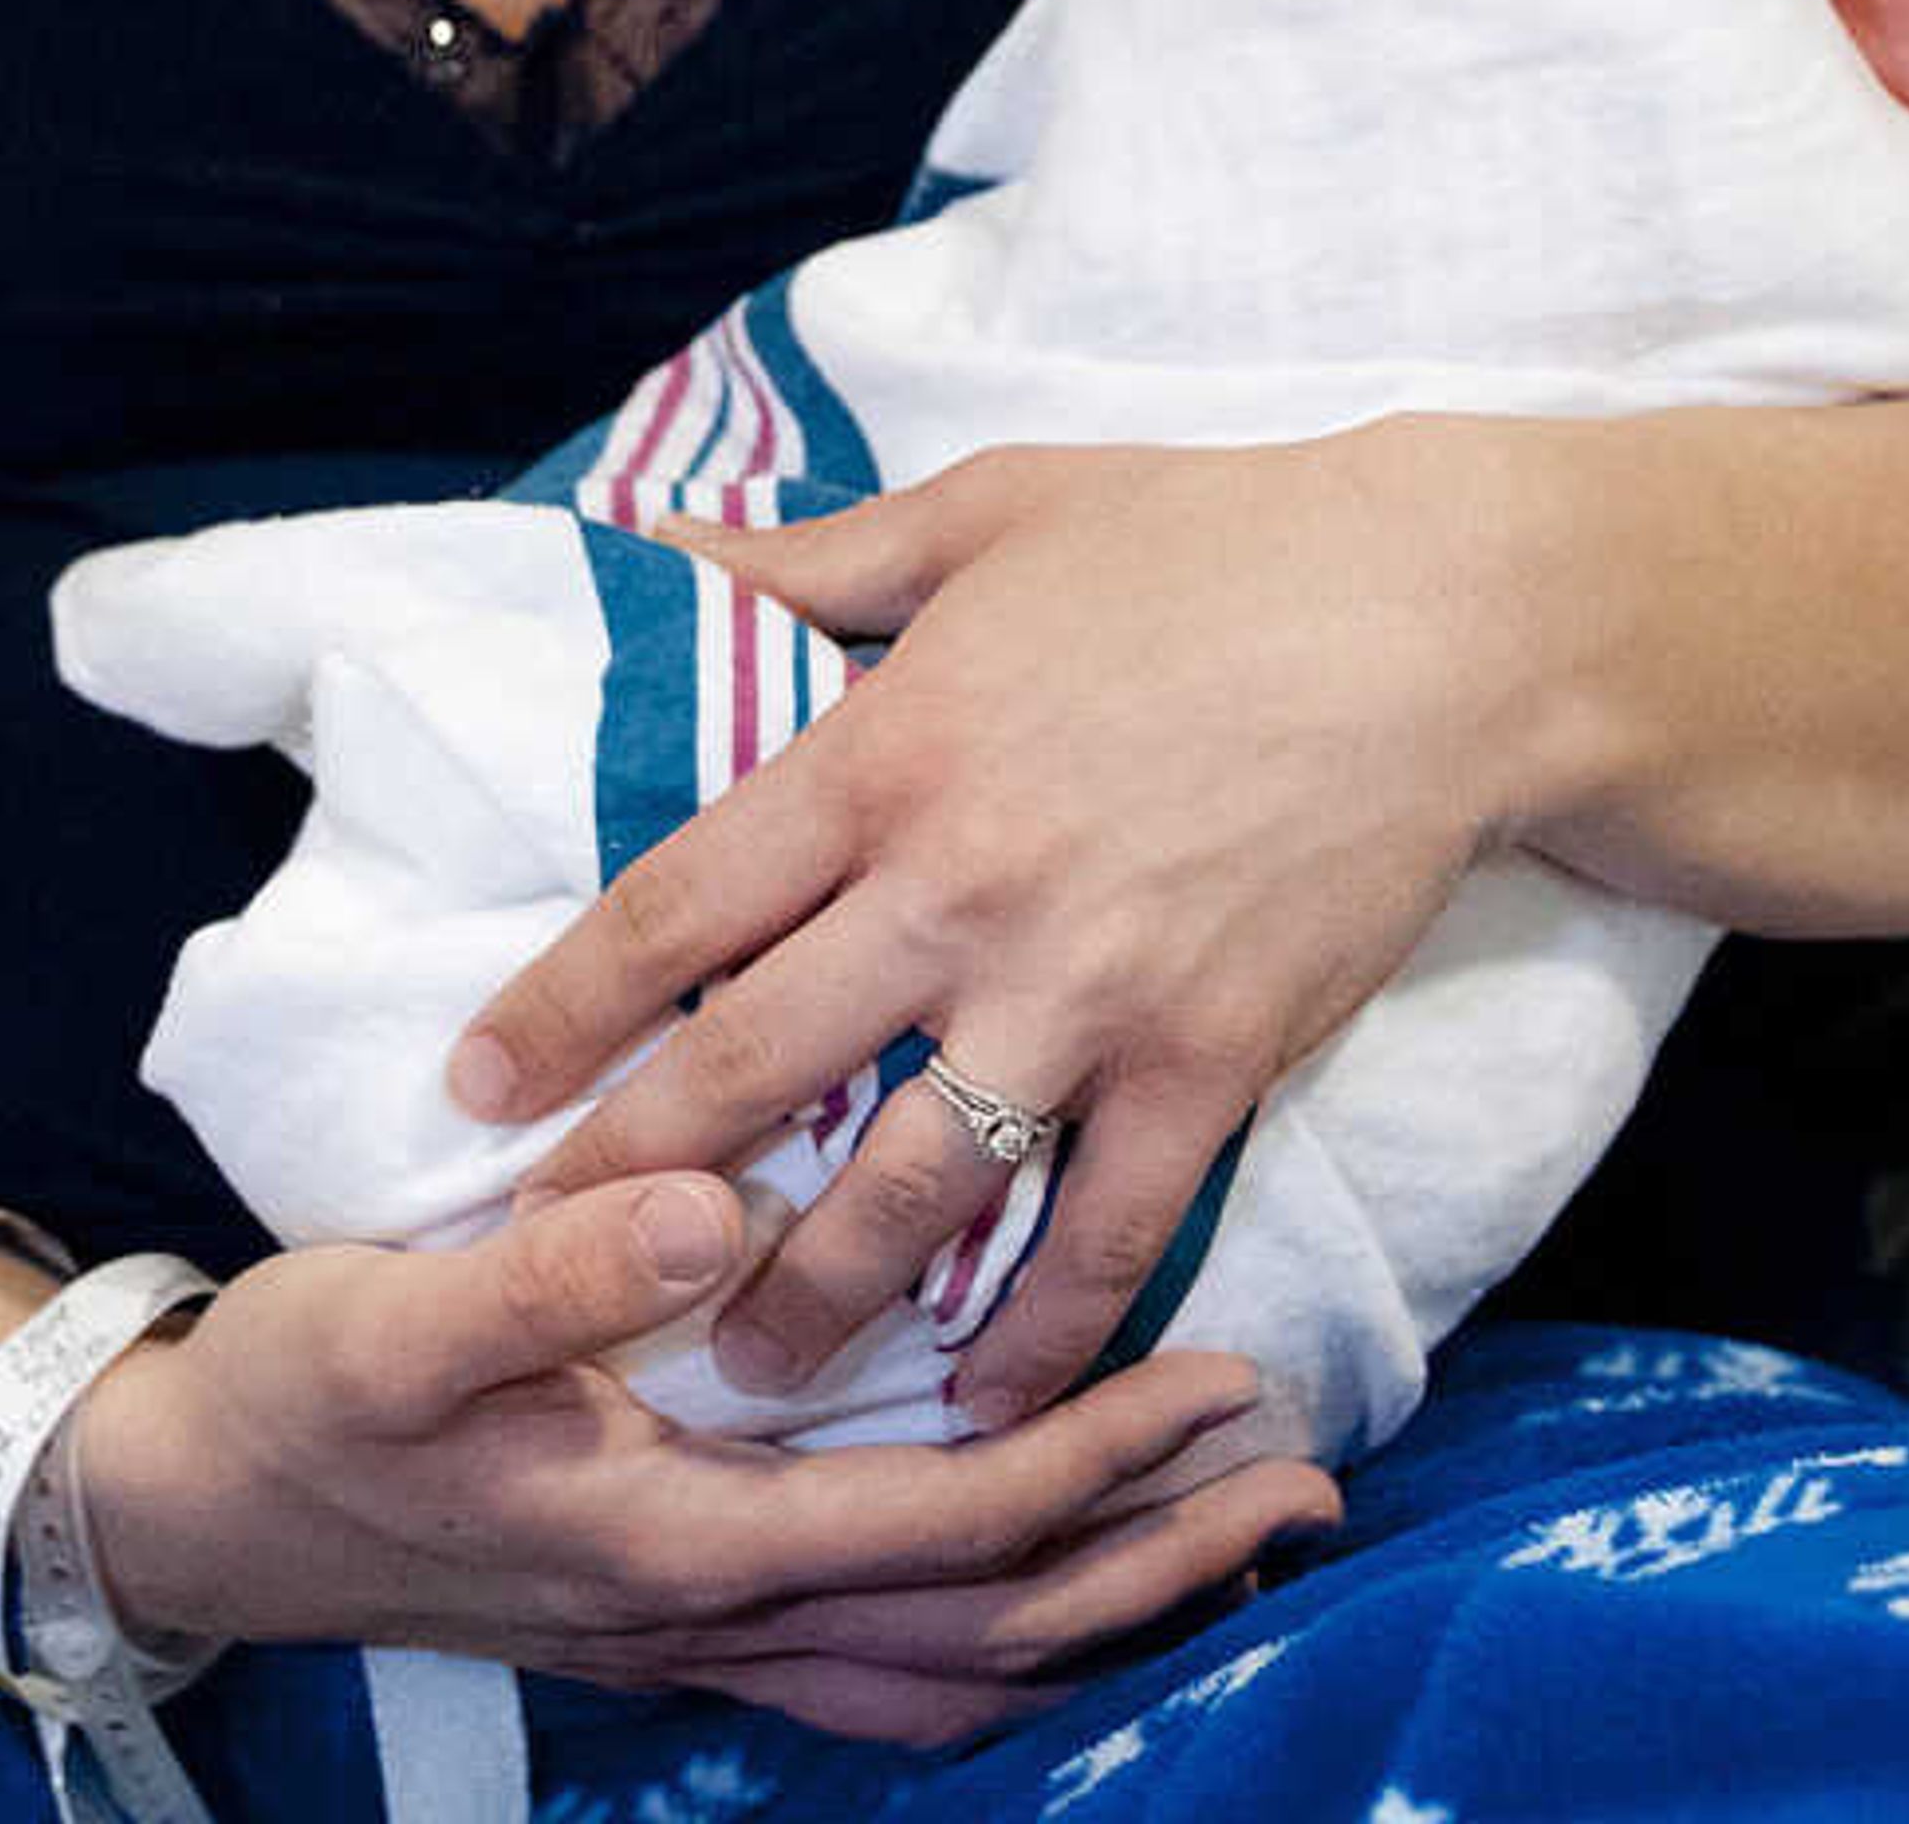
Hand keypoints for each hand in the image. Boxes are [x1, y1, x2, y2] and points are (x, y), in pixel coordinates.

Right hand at [77, 1172, 1338, 1744]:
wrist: (203, 1511)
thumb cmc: (307, 1400)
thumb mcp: (400, 1322)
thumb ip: (555, 1273)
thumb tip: (715, 1215)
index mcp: (677, 1539)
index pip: (945, 1523)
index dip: (1093, 1466)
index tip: (1221, 1390)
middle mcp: (715, 1613)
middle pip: (988, 1625)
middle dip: (1154, 1558)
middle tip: (1303, 1480)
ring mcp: (702, 1631)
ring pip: (953, 1663)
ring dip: (1100, 1607)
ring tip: (1226, 1531)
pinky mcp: (681, 1604)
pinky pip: (888, 1651)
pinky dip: (998, 1622)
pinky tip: (1049, 1569)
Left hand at [454, 432, 1508, 1425]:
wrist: (1432, 617)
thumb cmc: (1199, 537)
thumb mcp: (982, 509)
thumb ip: (811, 557)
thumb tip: (663, 551)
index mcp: (887, 752)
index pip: (677, 908)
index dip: (562, 1009)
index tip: (475, 1090)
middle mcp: (961, 891)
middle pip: (756, 1072)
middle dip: (636, 1182)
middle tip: (554, 1264)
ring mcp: (1088, 993)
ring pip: (906, 1190)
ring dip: (810, 1297)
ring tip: (738, 1373)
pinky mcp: (1210, 1064)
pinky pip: (1101, 1234)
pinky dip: (1037, 1335)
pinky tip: (979, 1399)